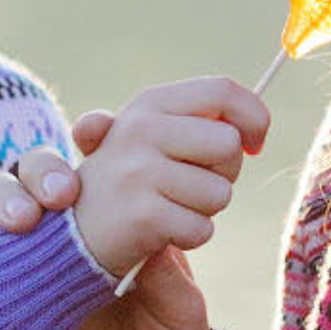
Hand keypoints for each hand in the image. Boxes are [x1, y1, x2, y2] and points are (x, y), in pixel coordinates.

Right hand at [0, 107, 226, 329]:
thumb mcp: (180, 320)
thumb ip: (169, 283)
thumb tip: (155, 244)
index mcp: (118, 223)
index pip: (100, 162)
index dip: (94, 136)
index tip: (96, 130)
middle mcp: (68, 233)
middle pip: (37, 172)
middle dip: (41, 168)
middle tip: (62, 193)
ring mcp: (28, 261)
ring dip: (1, 197)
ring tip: (21, 221)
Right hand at [61, 78, 267, 280]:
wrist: (75, 236)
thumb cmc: (131, 184)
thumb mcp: (154, 138)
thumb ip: (199, 122)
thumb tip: (252, 131)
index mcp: (149, 104)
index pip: (222, 91)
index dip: (253, 117)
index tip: (254, 145)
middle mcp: (140, 130)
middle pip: (229, 144)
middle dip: (226, 173)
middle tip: (192, 187)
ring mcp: (138, 172)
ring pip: (220, 193)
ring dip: (205, 211)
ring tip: (169, 209)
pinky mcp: (142, 215)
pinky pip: (201, 229)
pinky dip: (189, 238)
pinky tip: (160, 233)